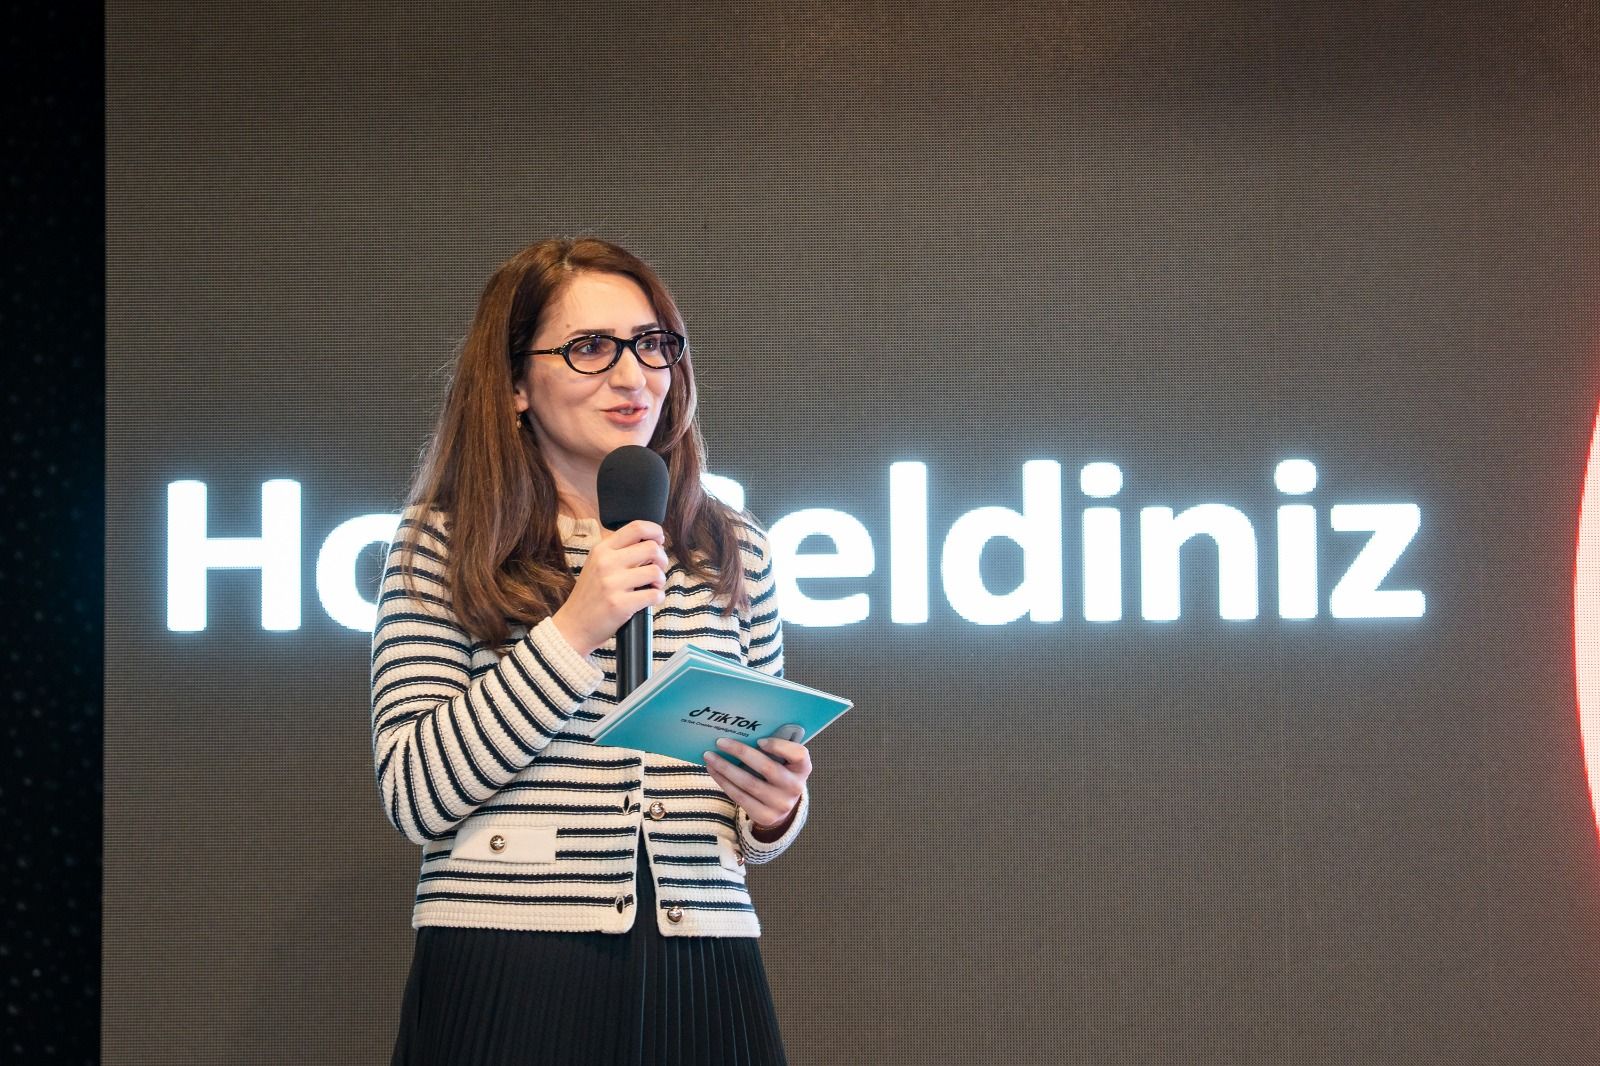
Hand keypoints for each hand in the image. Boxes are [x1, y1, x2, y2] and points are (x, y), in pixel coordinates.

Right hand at [551, 520, 667, 656]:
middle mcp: (606, 563)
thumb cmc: (590, 595)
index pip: (636, 527)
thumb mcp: (596, 564)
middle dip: (662, 559)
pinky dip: (658, 597)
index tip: (659, 540)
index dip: (655, 531)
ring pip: (656, 572)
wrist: (573, 625)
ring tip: (652, 586)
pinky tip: (649, 599)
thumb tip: (652, 542)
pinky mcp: (620, 604)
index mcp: (602, 549)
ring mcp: (612, 584)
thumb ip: (618, 551)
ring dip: (660, 580)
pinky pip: (654, 594)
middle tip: (657, 569)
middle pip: (652, 548)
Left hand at [703, 734, 812, 837]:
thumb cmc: (779, 774)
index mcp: (803, 768)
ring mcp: (780, 804)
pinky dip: (724, 782)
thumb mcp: (785, 761)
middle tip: (720, 741)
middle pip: (767, 768)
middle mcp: (795, 787)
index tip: (759, 740)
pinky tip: (714, 771)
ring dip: (725, 768)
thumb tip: (741, 734)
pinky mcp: (765, 816)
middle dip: (741, 752)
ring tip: (709, 756)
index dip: (779, 746)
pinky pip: (740, 797)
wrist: (782, 807)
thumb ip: (774, 748)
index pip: (799, 754)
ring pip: (748, 783)